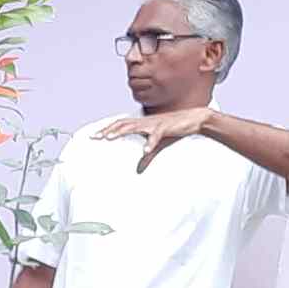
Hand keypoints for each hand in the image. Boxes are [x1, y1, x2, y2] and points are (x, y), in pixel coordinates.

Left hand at [94, 106, 215, 171]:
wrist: (194, 118)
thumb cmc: (174, 130)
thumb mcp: (158, 145)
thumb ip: (147, 156)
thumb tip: (139, 169)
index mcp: (142, 124)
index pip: (120, 124)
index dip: (107, 129)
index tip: (94, 135)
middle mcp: (145, 122)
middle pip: (122, 123)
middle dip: (108, 130)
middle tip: (96, 137)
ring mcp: (155, 123)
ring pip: (134, 126)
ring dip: (121, 131)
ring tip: (109, 138)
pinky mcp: (166, 127)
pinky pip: (156, 135)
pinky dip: (150, 142)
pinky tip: (144, 151)